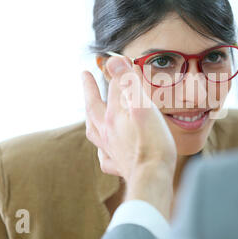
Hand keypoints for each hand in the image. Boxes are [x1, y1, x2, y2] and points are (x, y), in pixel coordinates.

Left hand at [82, 56, 176, 217]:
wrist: (153, 178)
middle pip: (94, 107)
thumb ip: (128, 83)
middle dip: (89, 90)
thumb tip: (113, 62)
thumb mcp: (142, 106)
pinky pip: (106, 157)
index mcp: (113, 116)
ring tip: (89, 113)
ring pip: (95, 132)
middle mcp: (107, 132)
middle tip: (84, 76)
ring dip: (91, 118)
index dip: (116, 72)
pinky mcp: (120, 165)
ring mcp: (112, 150)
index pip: (112, 88)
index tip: (116, 60)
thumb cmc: (152, 143)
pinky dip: (103, 151)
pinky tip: (104, 151)